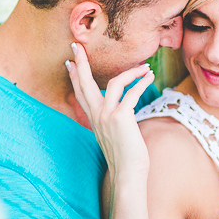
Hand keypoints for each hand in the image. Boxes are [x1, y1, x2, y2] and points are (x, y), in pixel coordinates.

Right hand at [65, 42, 153, 177]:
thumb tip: (121, 112)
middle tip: (76, 46)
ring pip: (114, 82)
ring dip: (131, 72)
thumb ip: (112, 122)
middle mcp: (97, 115)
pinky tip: (149, 76)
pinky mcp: (121, 117)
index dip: (75, 76)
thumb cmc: (125, 157)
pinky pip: (132, 93)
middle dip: (81, 63)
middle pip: (85, 83)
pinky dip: (142, 82)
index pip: (80, 93)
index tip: (69, 62)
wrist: (127, 173)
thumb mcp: (114, 136)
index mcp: (94, 119)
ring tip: (145, 67)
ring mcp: (107, 116)